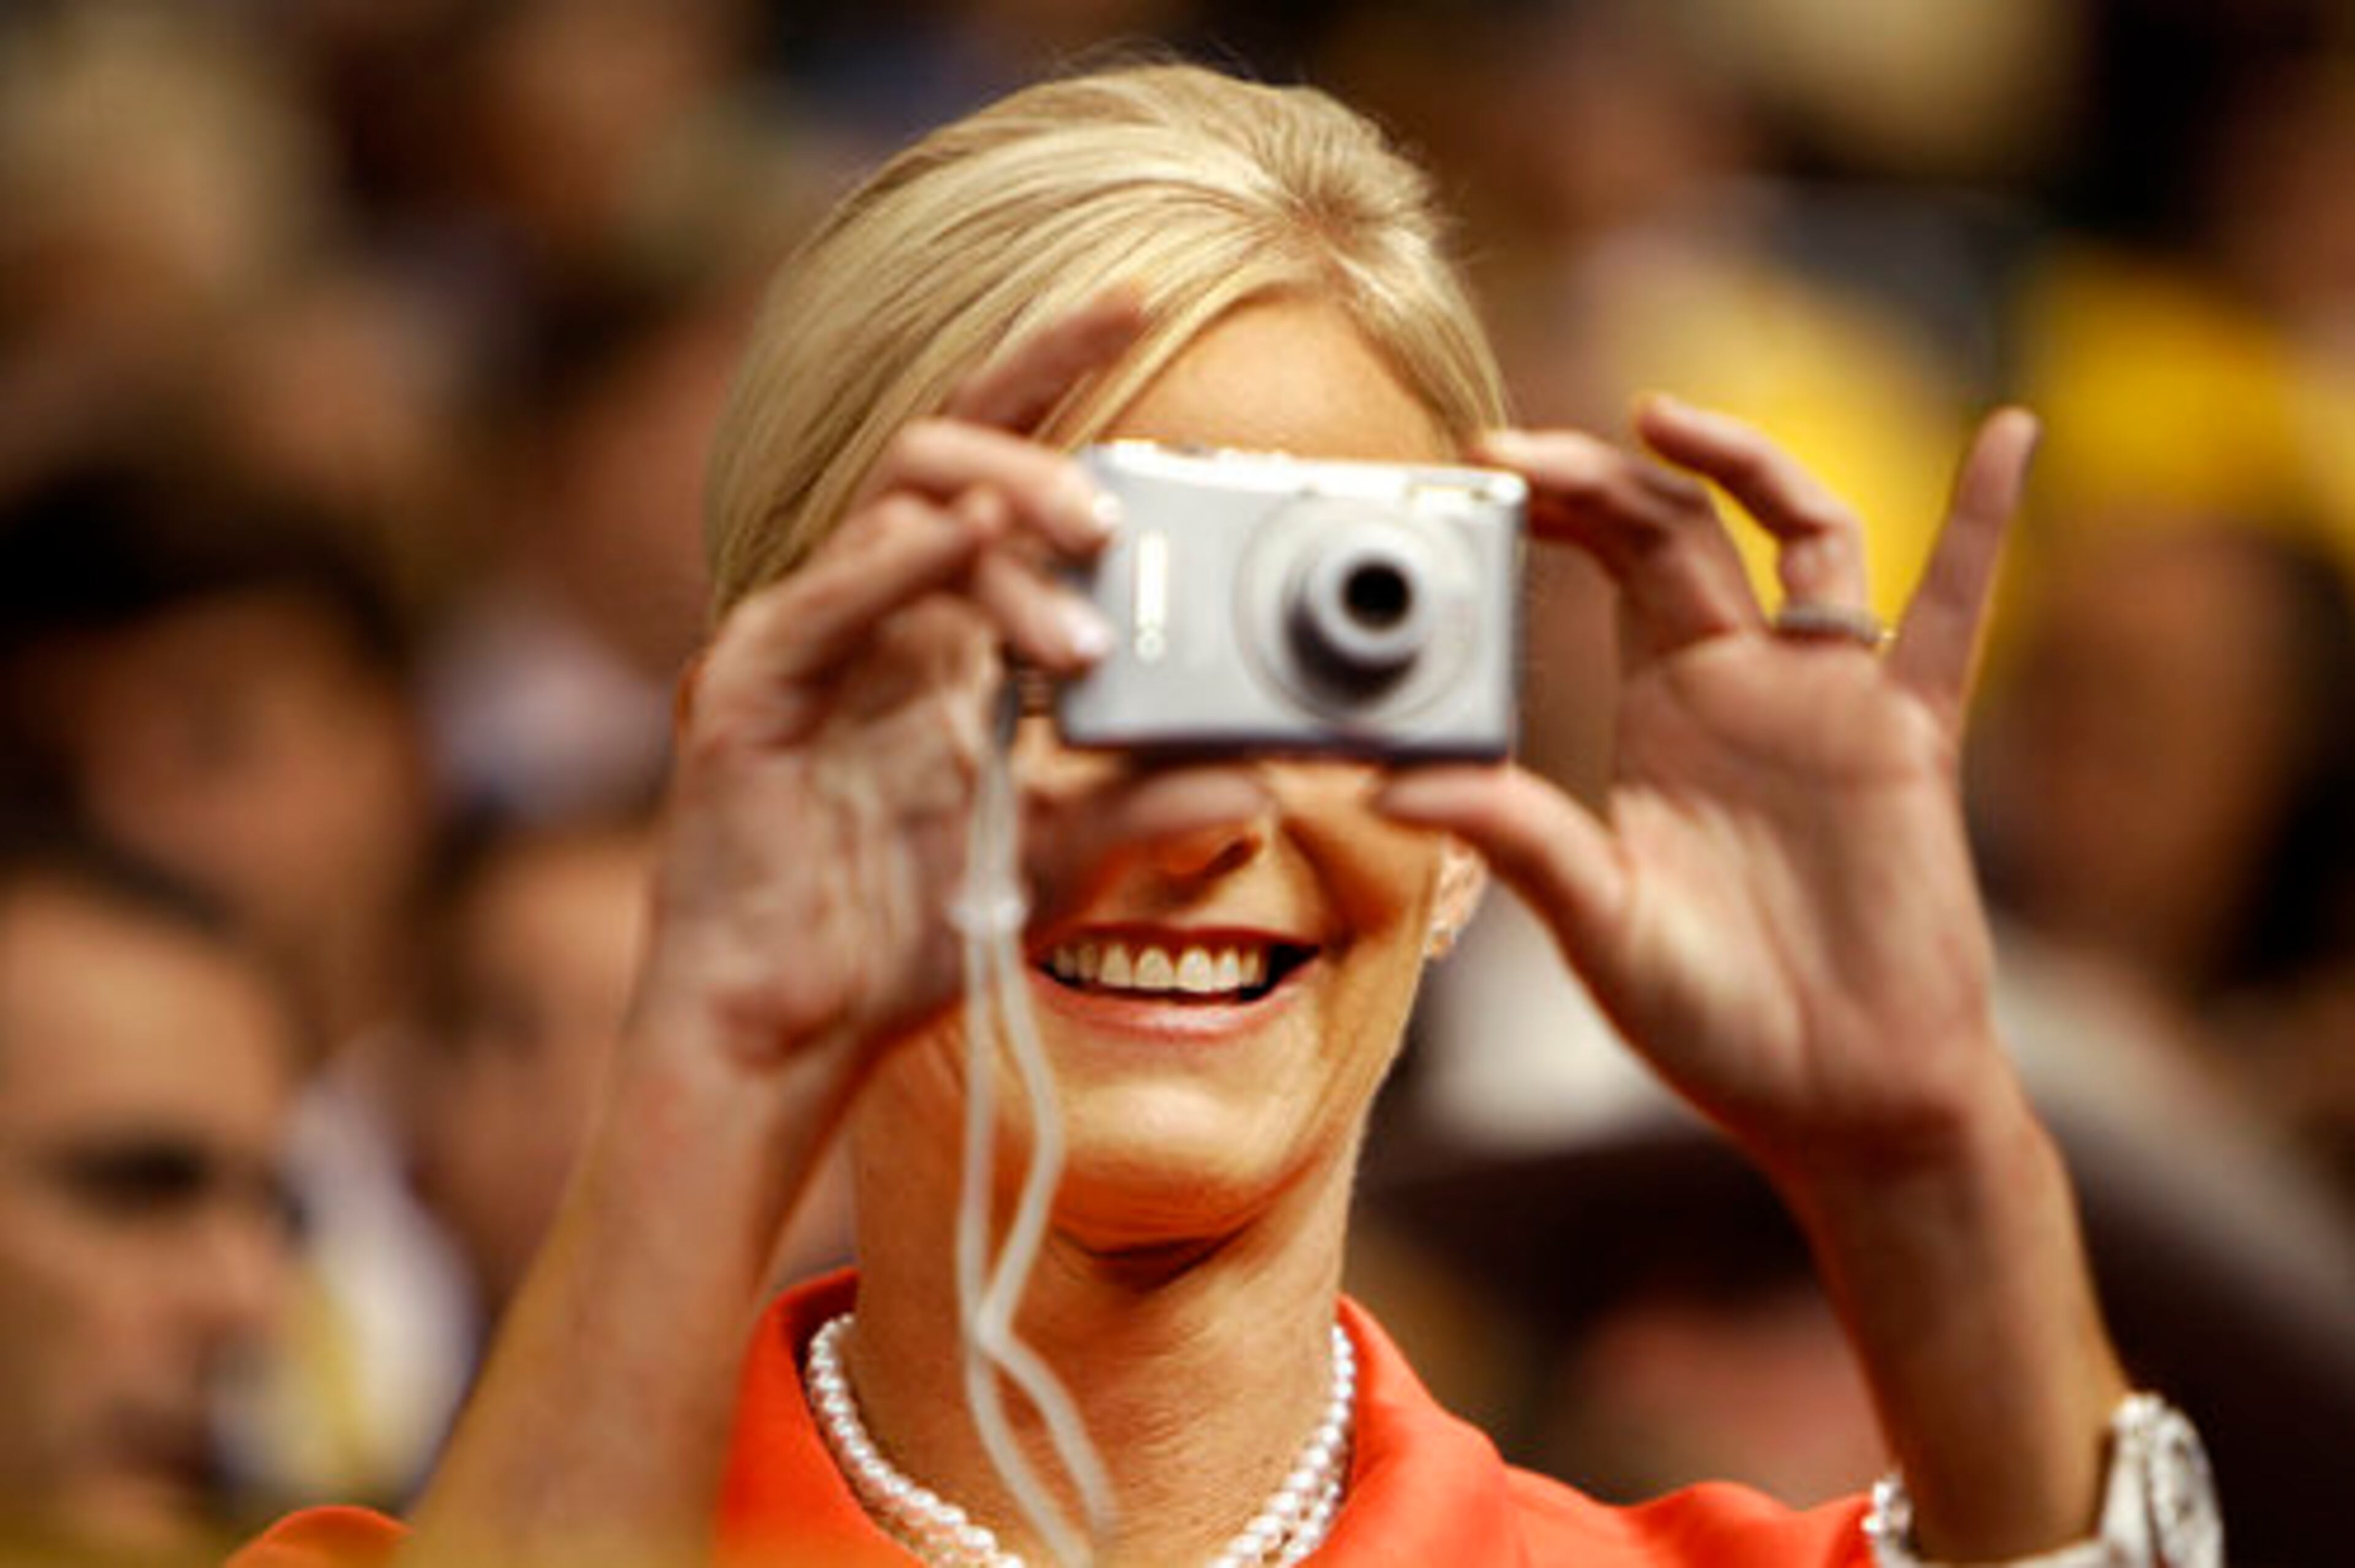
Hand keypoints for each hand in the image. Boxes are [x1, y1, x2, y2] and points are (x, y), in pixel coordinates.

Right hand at [640, 294, 1269, 1097]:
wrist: (787, 1036)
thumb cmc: (900, 939)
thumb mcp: (1052, 863)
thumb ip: (1141, 810)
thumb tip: (1259, 777)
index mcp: (942, 629)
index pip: (998, 466)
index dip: (1056, 370)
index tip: (1141, 302)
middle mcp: (874, 610)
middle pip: (945, 445)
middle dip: (1038, 426)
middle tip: (1122, 512)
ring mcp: (806, 637)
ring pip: (900, 505)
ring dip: (1000, 517)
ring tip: (1083, 586)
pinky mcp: (749, 687)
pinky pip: (824, 596)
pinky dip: (902, 563)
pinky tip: (966, 550)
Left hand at [1380, 398, 2037, 1185]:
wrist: (1841, 1100)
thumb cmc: (1717, 1024)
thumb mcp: (1595, 917)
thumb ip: (1511, 836)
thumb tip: (1385, 791)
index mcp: (1662, 712)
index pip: (1609, 565)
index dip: (1556, 506)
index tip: (1482, 470)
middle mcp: (1741, 684)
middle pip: (1678, 531)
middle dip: (1603, 475)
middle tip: (1518, 451)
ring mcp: (1828, 699)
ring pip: (1802, 534)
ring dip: (1744, 464)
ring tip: (1662, 417)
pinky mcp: (1909, 735)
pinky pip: (1955, 611)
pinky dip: (1984, 523)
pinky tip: (2007, 434)